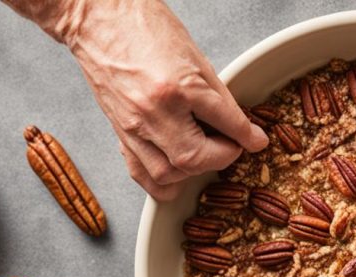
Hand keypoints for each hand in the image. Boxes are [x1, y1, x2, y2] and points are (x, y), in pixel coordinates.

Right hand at [3, 0, 267, 200]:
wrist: (99, 17)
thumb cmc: (145, 28)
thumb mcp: (195, 57)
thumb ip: (219, 97)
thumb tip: (241, 127)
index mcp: (178, 88)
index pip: (225, 123)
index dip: (247, 137)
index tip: (256, 141)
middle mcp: (153, 112)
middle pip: (194, 159)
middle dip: (220, 158)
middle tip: (229, 145)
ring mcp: (131, 126)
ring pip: (167, 174)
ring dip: (193, 171)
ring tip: (204, 153)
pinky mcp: (119, 131)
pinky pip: (141, 173)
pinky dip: (163, 179)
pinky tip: (177, 170)